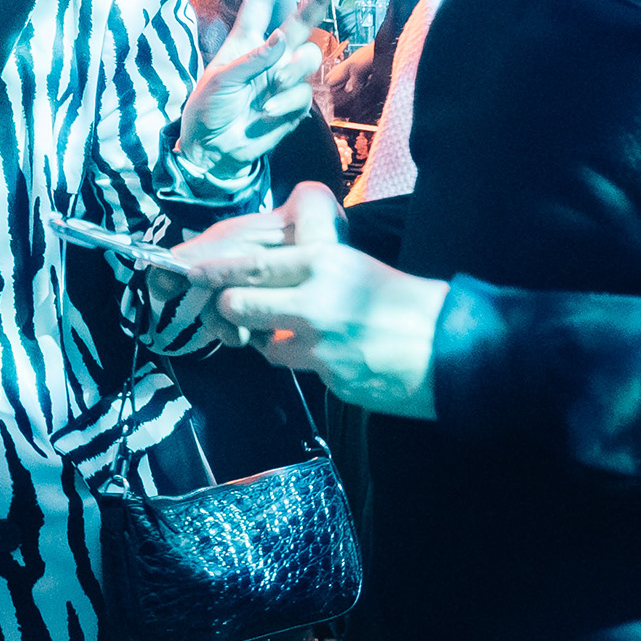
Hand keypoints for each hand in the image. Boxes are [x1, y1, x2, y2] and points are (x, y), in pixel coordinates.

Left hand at [174, 186, 446, 416]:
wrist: (451, 347)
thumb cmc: (405, 302)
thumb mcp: (354, 266)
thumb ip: (309, 268)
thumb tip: (265, 272)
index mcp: (324, 262)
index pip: (251, 266)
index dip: (214, 271)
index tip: (189, 272)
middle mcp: (315, 300)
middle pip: (239, 305)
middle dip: (230, 311)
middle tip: (235, 312)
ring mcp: (320, 344)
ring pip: (264, 345)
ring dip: (271, 342)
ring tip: (301, 334)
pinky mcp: (330, 378)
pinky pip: (300, 369)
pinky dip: (308, 364)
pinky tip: (336, 356)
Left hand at [181, 0, 331, 187]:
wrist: (214, 150)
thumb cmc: (208, 109)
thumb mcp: (220, 80)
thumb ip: (252, 59)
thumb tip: (281, 39)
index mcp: (245, 43)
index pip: (258, 7)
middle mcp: (269, 56)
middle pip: (300, 23)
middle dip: (317, 0)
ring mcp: (283, 78)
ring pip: (309, 59)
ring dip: (293, 70)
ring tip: (272, 86)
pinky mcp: (293, 104)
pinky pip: (305, 94)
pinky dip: (287, 101)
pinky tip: (267, 112)